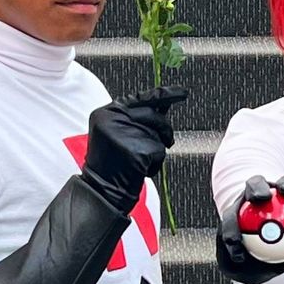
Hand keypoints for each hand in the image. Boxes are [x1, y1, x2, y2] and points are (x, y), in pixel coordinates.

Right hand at [81, 85, 187, 213]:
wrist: (101, 191)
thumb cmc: (110, 165)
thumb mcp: (115, 134)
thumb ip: (134, 117)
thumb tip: (164, 104)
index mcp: (106, 113)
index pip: (140, 97)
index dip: (165, 94)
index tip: (182, 92)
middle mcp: (114, 119)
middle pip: (154, 115)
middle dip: (164, 129)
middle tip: (165, 141)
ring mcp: (126, 134)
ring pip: (158, 134)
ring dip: (156, 149)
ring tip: (139, 161)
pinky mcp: (137, 151)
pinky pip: (159, 151)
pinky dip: (155, 163)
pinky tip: (140, 169)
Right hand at [216, 174, 283, 283]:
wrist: (256, 256)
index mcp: (278, 196)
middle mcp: (255, 197)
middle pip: (255, 186)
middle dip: (257, 188)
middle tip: (259, 198)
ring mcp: (238, 209)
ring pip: (233, 212)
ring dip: (233, 224)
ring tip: (235, 241)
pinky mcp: (225, 225)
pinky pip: (226, 234)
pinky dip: (231, 244)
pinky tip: (237, 258)